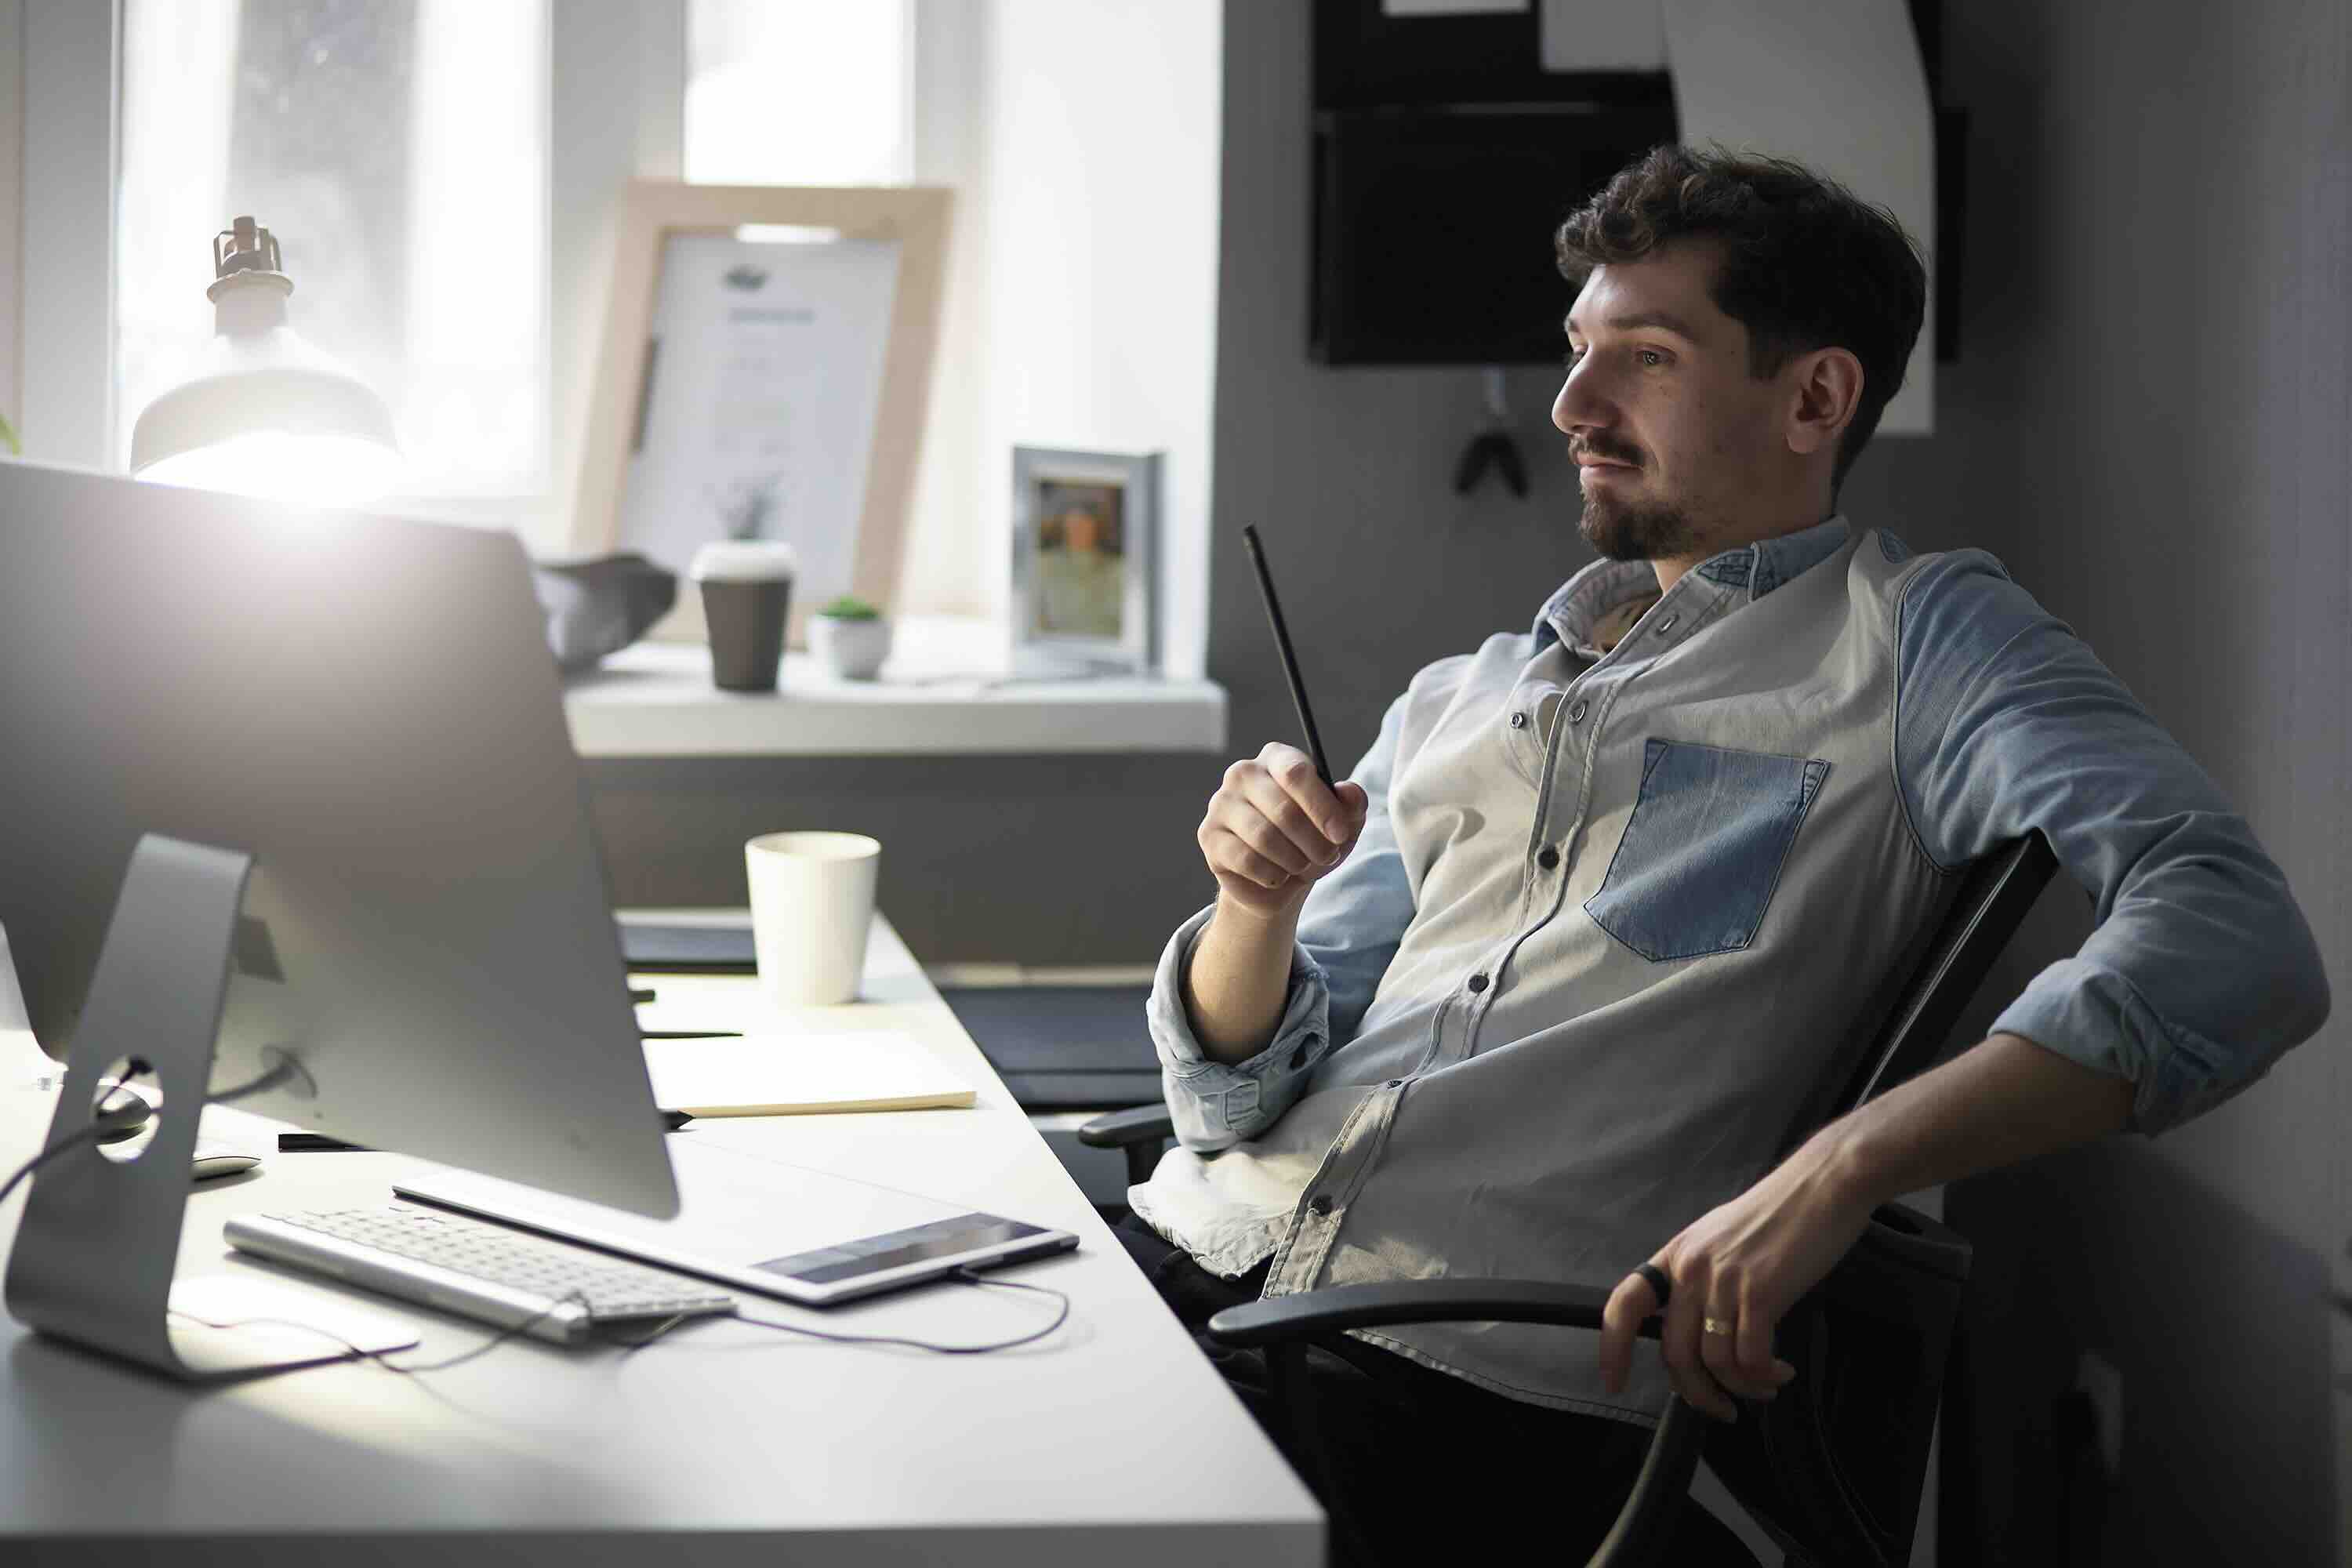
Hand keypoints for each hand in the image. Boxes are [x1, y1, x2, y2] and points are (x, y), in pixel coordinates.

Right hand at [1197, 743, 1367, 917]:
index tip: (1340, 834)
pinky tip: (1277, 875)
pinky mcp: (1209, 835)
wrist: (1279, 878)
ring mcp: (1221, 802)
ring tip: (1301, 865)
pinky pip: (1246, 860)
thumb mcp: (1343, 824)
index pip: (1296, 773)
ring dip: (1294, 861)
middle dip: (1314, 843)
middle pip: (1283, 810)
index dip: (1322, 807)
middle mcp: (1243, 773)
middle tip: (1326, 857)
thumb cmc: (1312, 841)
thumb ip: (1352, 804)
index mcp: (1277, 758)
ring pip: (1264, 837)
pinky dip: (1271, 875)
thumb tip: (1350, 792)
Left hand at [1596, 1135, 1879, 1420]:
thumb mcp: (1720, 1238)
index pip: (1625, 1304)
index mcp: (1676, 1255)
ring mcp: (1723, 1280)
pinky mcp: (1760, 1292)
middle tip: (1722, 1410)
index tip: (1614, 1381)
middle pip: (1674, 1353)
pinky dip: (1764, 1376)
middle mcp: (1691, 1268)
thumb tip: (1696, 1327)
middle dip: (1697, 1394)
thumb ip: (1701, 1278)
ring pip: (1714, 1362)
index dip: (1612, 1347)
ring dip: (1742, 1388)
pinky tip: (1780, 1371)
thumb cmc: (1779, 1215)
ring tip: (1765, 1385)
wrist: (1823, 1185)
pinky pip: (1750, 1358)